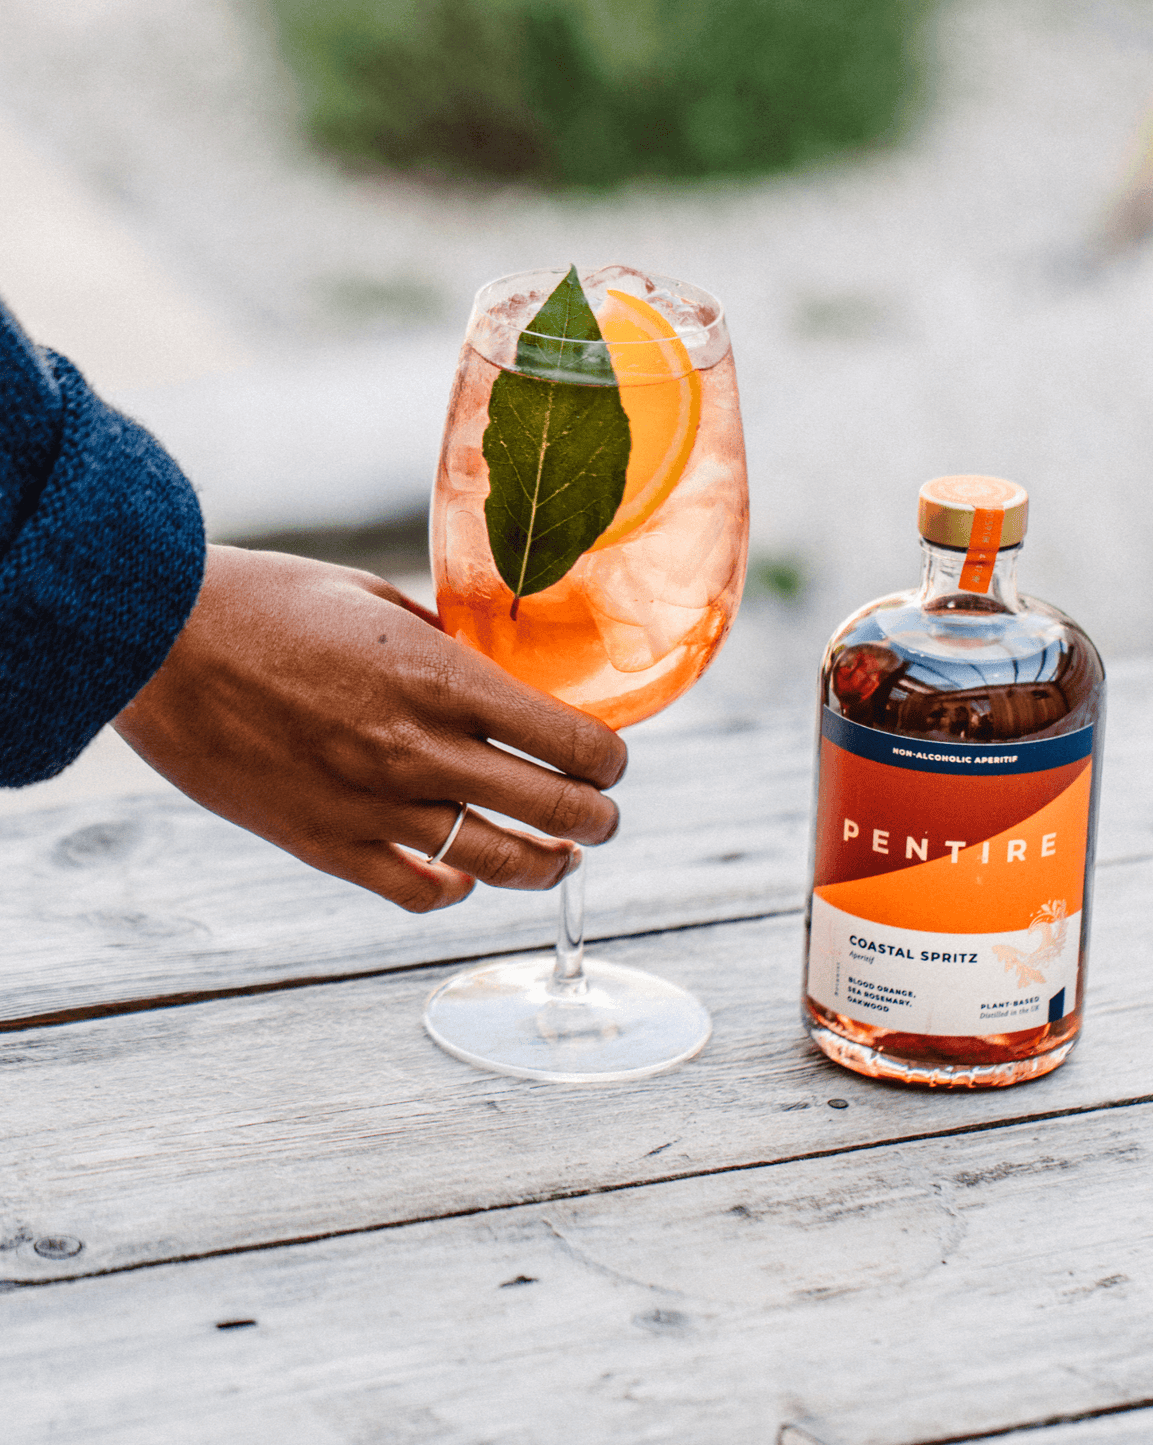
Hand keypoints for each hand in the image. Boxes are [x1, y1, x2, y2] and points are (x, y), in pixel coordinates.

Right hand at [115, 546, 626, 911]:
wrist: (151, 639)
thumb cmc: (264, 602)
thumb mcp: (375, 600)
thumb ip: (444, 647)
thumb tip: (494, 679)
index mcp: (439, 677)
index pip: (570, 739)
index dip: (610, 757)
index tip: (613, 759)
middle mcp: (417, 749)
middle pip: (553, 806)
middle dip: (599, 817)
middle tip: (606, 816)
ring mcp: (372, 805)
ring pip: (497, 862)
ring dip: (547, 865)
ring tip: (563, 859)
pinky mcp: (323, 843)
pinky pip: (416, 890)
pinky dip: (455, 890)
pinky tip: (467, 877)